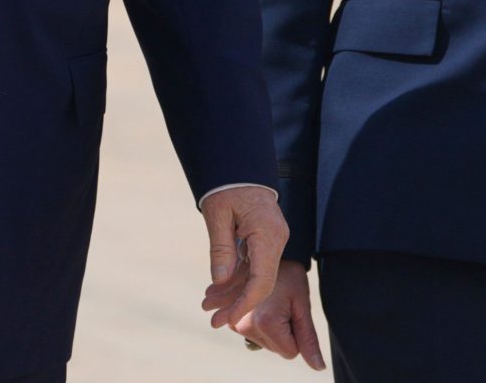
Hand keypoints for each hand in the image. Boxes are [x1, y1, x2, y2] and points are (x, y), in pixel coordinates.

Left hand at [198, 186, 288, 331]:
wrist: (240, 164)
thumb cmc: (227, 185)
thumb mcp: (217, 215)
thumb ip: (221, 249)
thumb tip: (220, 281)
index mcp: (267, 235)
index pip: (261, 280)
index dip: (245, 303)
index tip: (228, 320)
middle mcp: (276, 240)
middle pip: (260, 283)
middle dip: (238, 303)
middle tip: (213, 321)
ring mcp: (273, 240)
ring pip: (256, 276)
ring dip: (234, 292)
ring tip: (209, 307)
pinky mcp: (265, 239)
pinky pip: (253, 265)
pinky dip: (236, 278)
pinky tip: (218, 290)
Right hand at [232, 259, 325, 370]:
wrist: (264, 252)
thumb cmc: (289, 276)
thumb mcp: (302, 304)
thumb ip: (308, 338)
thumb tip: (318, 367)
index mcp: (265, 323)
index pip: (290, 352)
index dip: (296, 333)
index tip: (292, 310)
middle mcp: (244, 326)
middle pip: (275, 349)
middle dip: (283, 332)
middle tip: (281, 303)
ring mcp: (234, 324)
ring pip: (265, 343)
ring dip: (271, 327)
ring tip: (271, 302)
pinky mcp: (230, 320)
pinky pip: (253, 334)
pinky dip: (259, 324)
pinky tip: (260, 306)